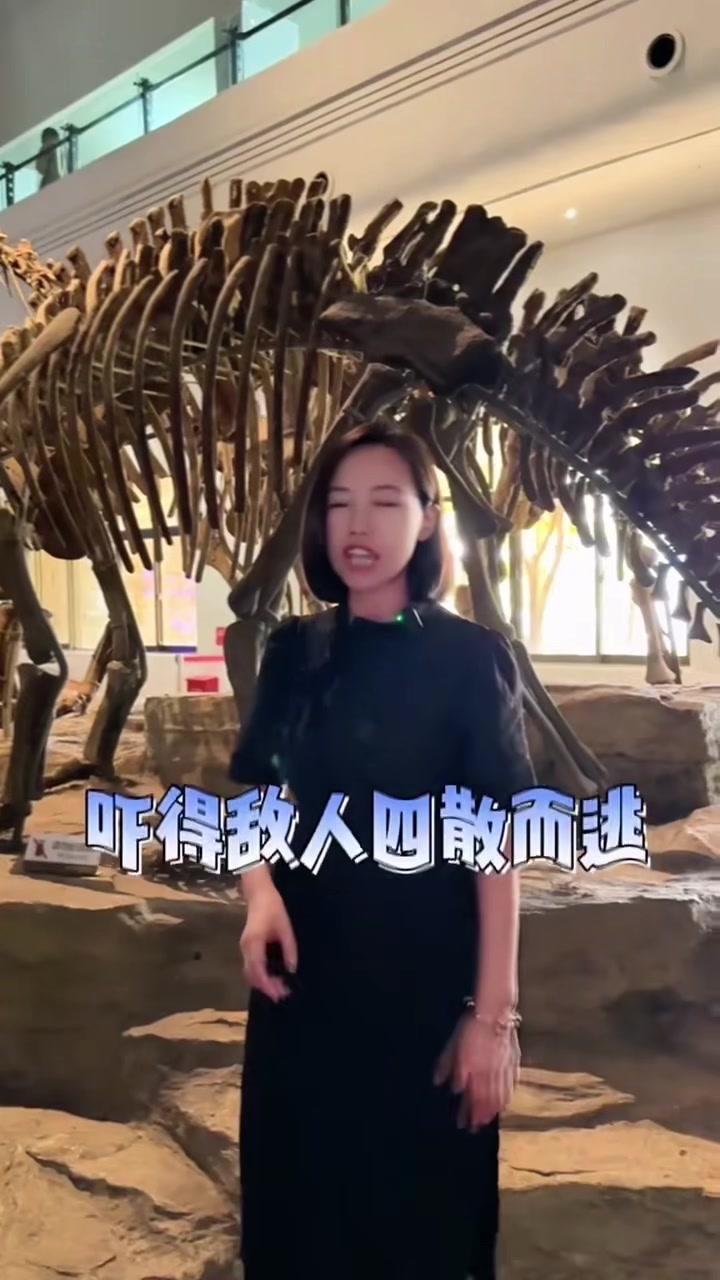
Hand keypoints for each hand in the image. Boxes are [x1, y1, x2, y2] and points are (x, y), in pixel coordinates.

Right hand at [239, 888, 297, 1002]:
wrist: (258, 894)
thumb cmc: (273, 908)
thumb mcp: (285, 928)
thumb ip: (289, 950)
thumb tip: (291, 969)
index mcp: (254, 943)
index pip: (258, 970)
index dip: (268, 985)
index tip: (279, 994)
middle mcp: (246, 948)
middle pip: (251, 975)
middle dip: (266, 987)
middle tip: (282, 994)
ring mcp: (244, 948)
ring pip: (249, 973)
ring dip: (263, 982)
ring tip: (279, 988)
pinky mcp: (247, 947)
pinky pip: (251, 966)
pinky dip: (260, 975)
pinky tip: (272, 977)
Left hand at [433, 1014, 520, 1130]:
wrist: (495, 1014)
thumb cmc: (470, 1027)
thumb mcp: (453, 1045)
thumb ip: (447, 1064)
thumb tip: (440, 1083)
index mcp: (473, 1071)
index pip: (470, 1098)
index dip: (465, 1112)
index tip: (461, 1124)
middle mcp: (489, 1075)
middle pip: (485, 1102)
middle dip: (479, 1117)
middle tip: (474, 1129)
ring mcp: (503, 1070)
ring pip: (499, 1097)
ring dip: (492, 1111)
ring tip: (487, 1121)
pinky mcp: (513, 1064)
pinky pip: (511, 1086)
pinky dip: (507, 1097)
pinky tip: (504, 1103)